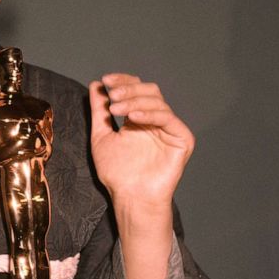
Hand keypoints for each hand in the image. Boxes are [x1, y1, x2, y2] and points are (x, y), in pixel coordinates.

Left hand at [87, 74, 194, 218]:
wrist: (130, 197)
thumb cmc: (117, 173)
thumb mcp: (101, 136)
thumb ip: (99, 112)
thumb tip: (95, 85)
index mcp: (140, 118)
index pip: (136, 89)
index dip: (123, 81)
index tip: (106, 80)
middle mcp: (156, 121)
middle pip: (149, 91)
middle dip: (129, 89)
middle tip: (112, 95)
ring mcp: (170, 129)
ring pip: (157, 101)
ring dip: (135, 100)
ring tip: (116, 109)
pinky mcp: (182, 139)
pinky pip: (168, 118)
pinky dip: (149, 114)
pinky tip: (132, 117)